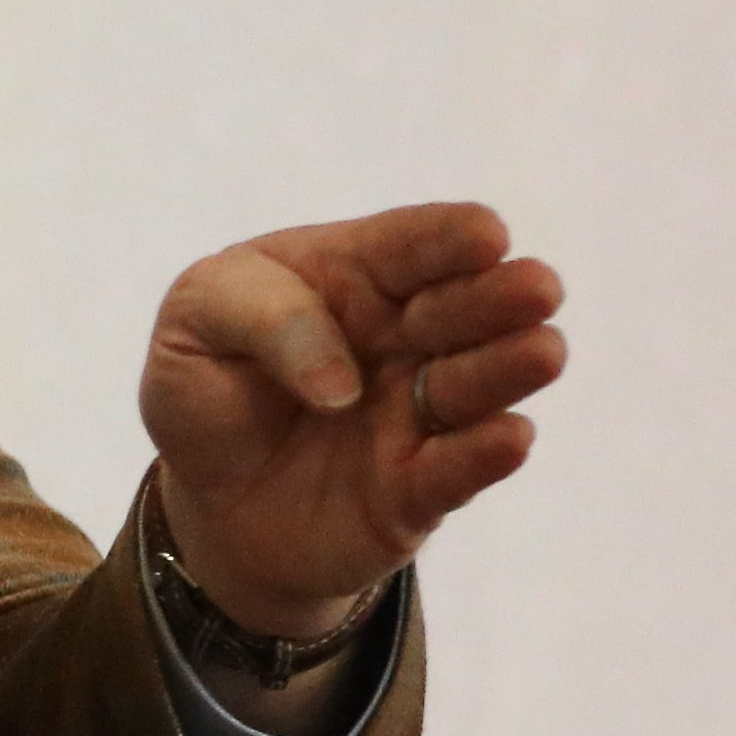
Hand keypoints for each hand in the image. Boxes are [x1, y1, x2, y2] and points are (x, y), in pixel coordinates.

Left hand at [137, 202, 565, 634]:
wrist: (210, 499)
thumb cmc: (209, 387)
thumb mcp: (193, 323)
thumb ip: (257, 318)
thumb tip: (340, 382)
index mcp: (353, 275)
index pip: (409, 245)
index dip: (449, 237)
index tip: (487, 235)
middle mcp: (404, 337)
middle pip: (461, 309)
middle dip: (497, 297)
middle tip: (535, 288)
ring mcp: (418, 412)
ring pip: (476, 385)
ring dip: (510, 367)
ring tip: (542, 351)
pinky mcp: (418, 490)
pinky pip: (457, 471)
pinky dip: (485, 455)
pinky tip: (510, 436)